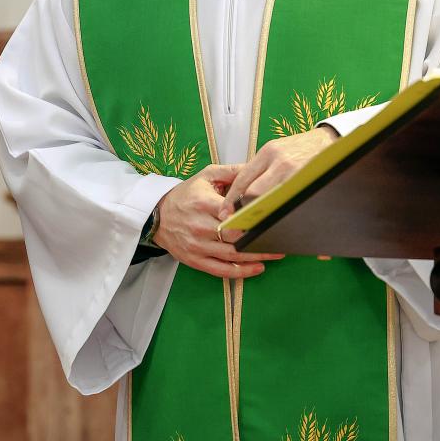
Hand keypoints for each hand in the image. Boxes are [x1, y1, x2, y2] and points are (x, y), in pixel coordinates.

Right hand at [153, 163, 284, 278]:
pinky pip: (221, 270)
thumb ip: (232, 172)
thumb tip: (257, 168)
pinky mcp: (195, 260)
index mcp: (203, 203)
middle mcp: (200, 226)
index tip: (273, 216)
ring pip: (232, 255)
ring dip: (257, 256)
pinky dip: (241, 272)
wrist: (158, 216)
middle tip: (282, 235)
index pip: (233, 212)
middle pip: (235, 236)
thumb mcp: (206, 176)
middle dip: (259, 237)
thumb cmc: (186, 195)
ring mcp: (198, 246)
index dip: (252, 216)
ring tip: (277, 252)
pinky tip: (258, 267)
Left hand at [219, 126, 338, 218]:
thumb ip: (260, 169)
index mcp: (268, 153)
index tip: (226, 213)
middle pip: (254, 193)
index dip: (232, 199)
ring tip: (259, 225)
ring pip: (272, 201)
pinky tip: (285, 220)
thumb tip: (241, 193)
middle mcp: (281, 162)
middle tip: (238, 224)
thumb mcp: (276, 151)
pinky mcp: (309, 183)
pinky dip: (287, 214)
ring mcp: (296, 174)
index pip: (243, 179)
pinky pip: (293, 203)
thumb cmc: (301, 148)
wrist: (329, 140)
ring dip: (264, 214)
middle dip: (245, 210)